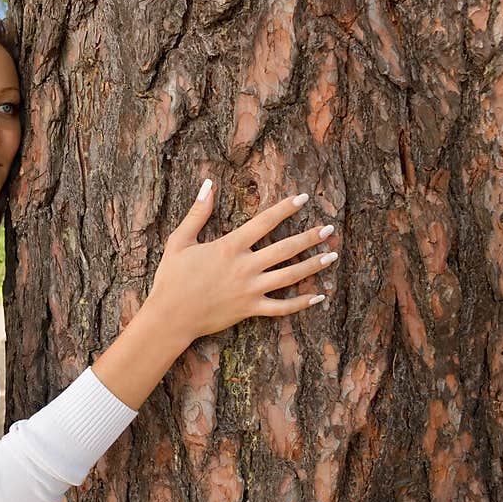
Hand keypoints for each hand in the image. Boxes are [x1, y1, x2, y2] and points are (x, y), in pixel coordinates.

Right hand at [147, 178, 338, 342]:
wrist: (170, 317)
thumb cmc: (171, 279)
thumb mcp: (179, 241)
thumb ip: (197, 212)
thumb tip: (207, 184)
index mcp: (230, 247)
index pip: (264, 222)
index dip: (285, 208)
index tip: (303, 199)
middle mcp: (245, 267)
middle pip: (286, 248)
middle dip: (310, 237)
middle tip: (329, 228)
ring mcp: (250, 290)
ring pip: (290, 276)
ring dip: (313, 265)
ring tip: (332, 255)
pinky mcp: (250, 310)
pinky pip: (282, 308)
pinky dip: (302, 303)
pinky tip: (320, 296)